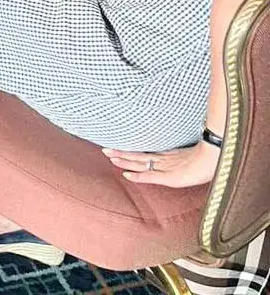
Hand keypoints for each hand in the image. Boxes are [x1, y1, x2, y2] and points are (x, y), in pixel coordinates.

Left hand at [103, 140, 218, 187]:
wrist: (219, 157)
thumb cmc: (213, 157)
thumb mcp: (198, 158)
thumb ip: (190, 158)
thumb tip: (191, 155)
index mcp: (171, 155)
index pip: (148, 153)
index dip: (133, 152)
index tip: (119, 149)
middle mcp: (166, 159)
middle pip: (140, 155)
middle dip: (122, 153)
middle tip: (105, 148)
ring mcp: (167, 166)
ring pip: (141, 163)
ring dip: (124, 161)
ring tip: (109, 156)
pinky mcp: (171, 176)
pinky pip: (151, 176)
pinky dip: (138, 176)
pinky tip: (126, 175)